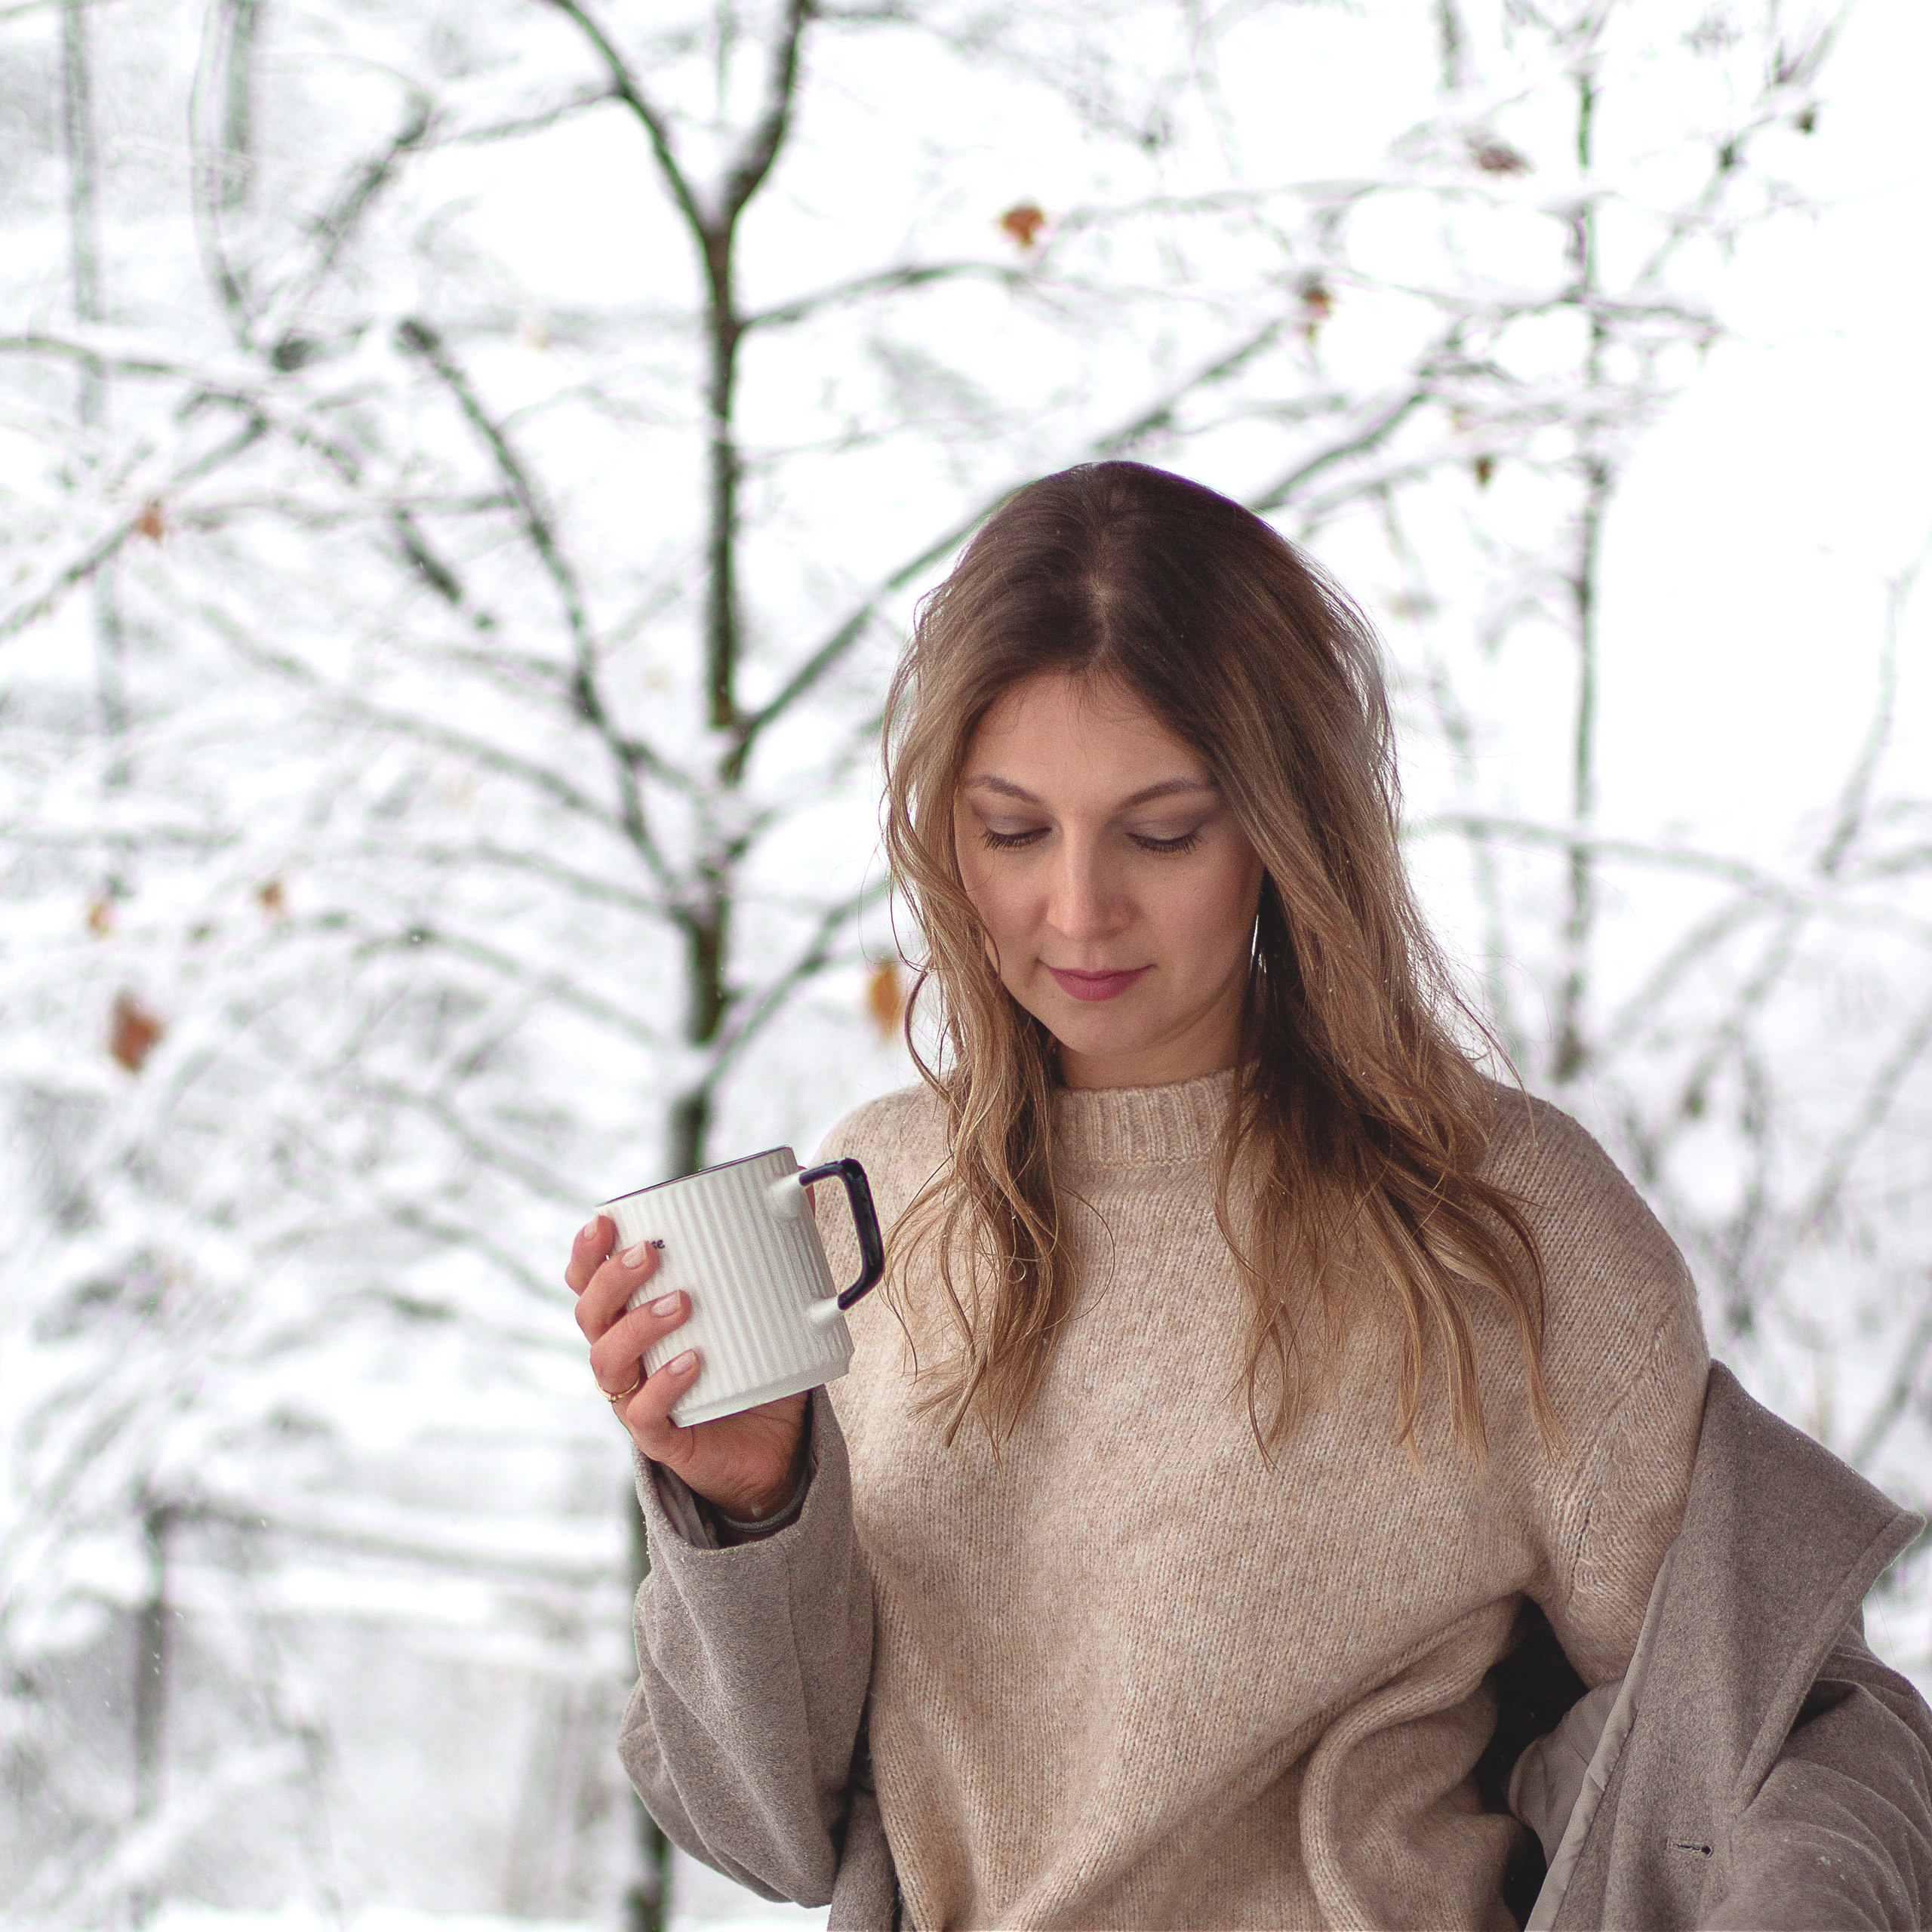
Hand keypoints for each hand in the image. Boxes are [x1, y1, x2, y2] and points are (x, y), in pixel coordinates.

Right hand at [566, 1215, 808, 1522]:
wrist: (773, 1449)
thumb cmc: (756, 1368)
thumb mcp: (766, 1307)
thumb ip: (778, 1252)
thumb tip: (803, 1190)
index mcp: (634, 1320)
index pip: (590, 1283)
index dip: (586, 1254)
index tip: (605, 1221)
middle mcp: (626, 1357)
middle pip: (591, 1314)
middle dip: (611, 1279)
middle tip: (650, 1254)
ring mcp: (637, 1398)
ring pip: (608, 1361)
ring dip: (637, 1326)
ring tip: (681, 1303)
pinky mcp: (662, 1438)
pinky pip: (645, 1413)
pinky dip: (663, 1385)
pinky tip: (691, 1362)